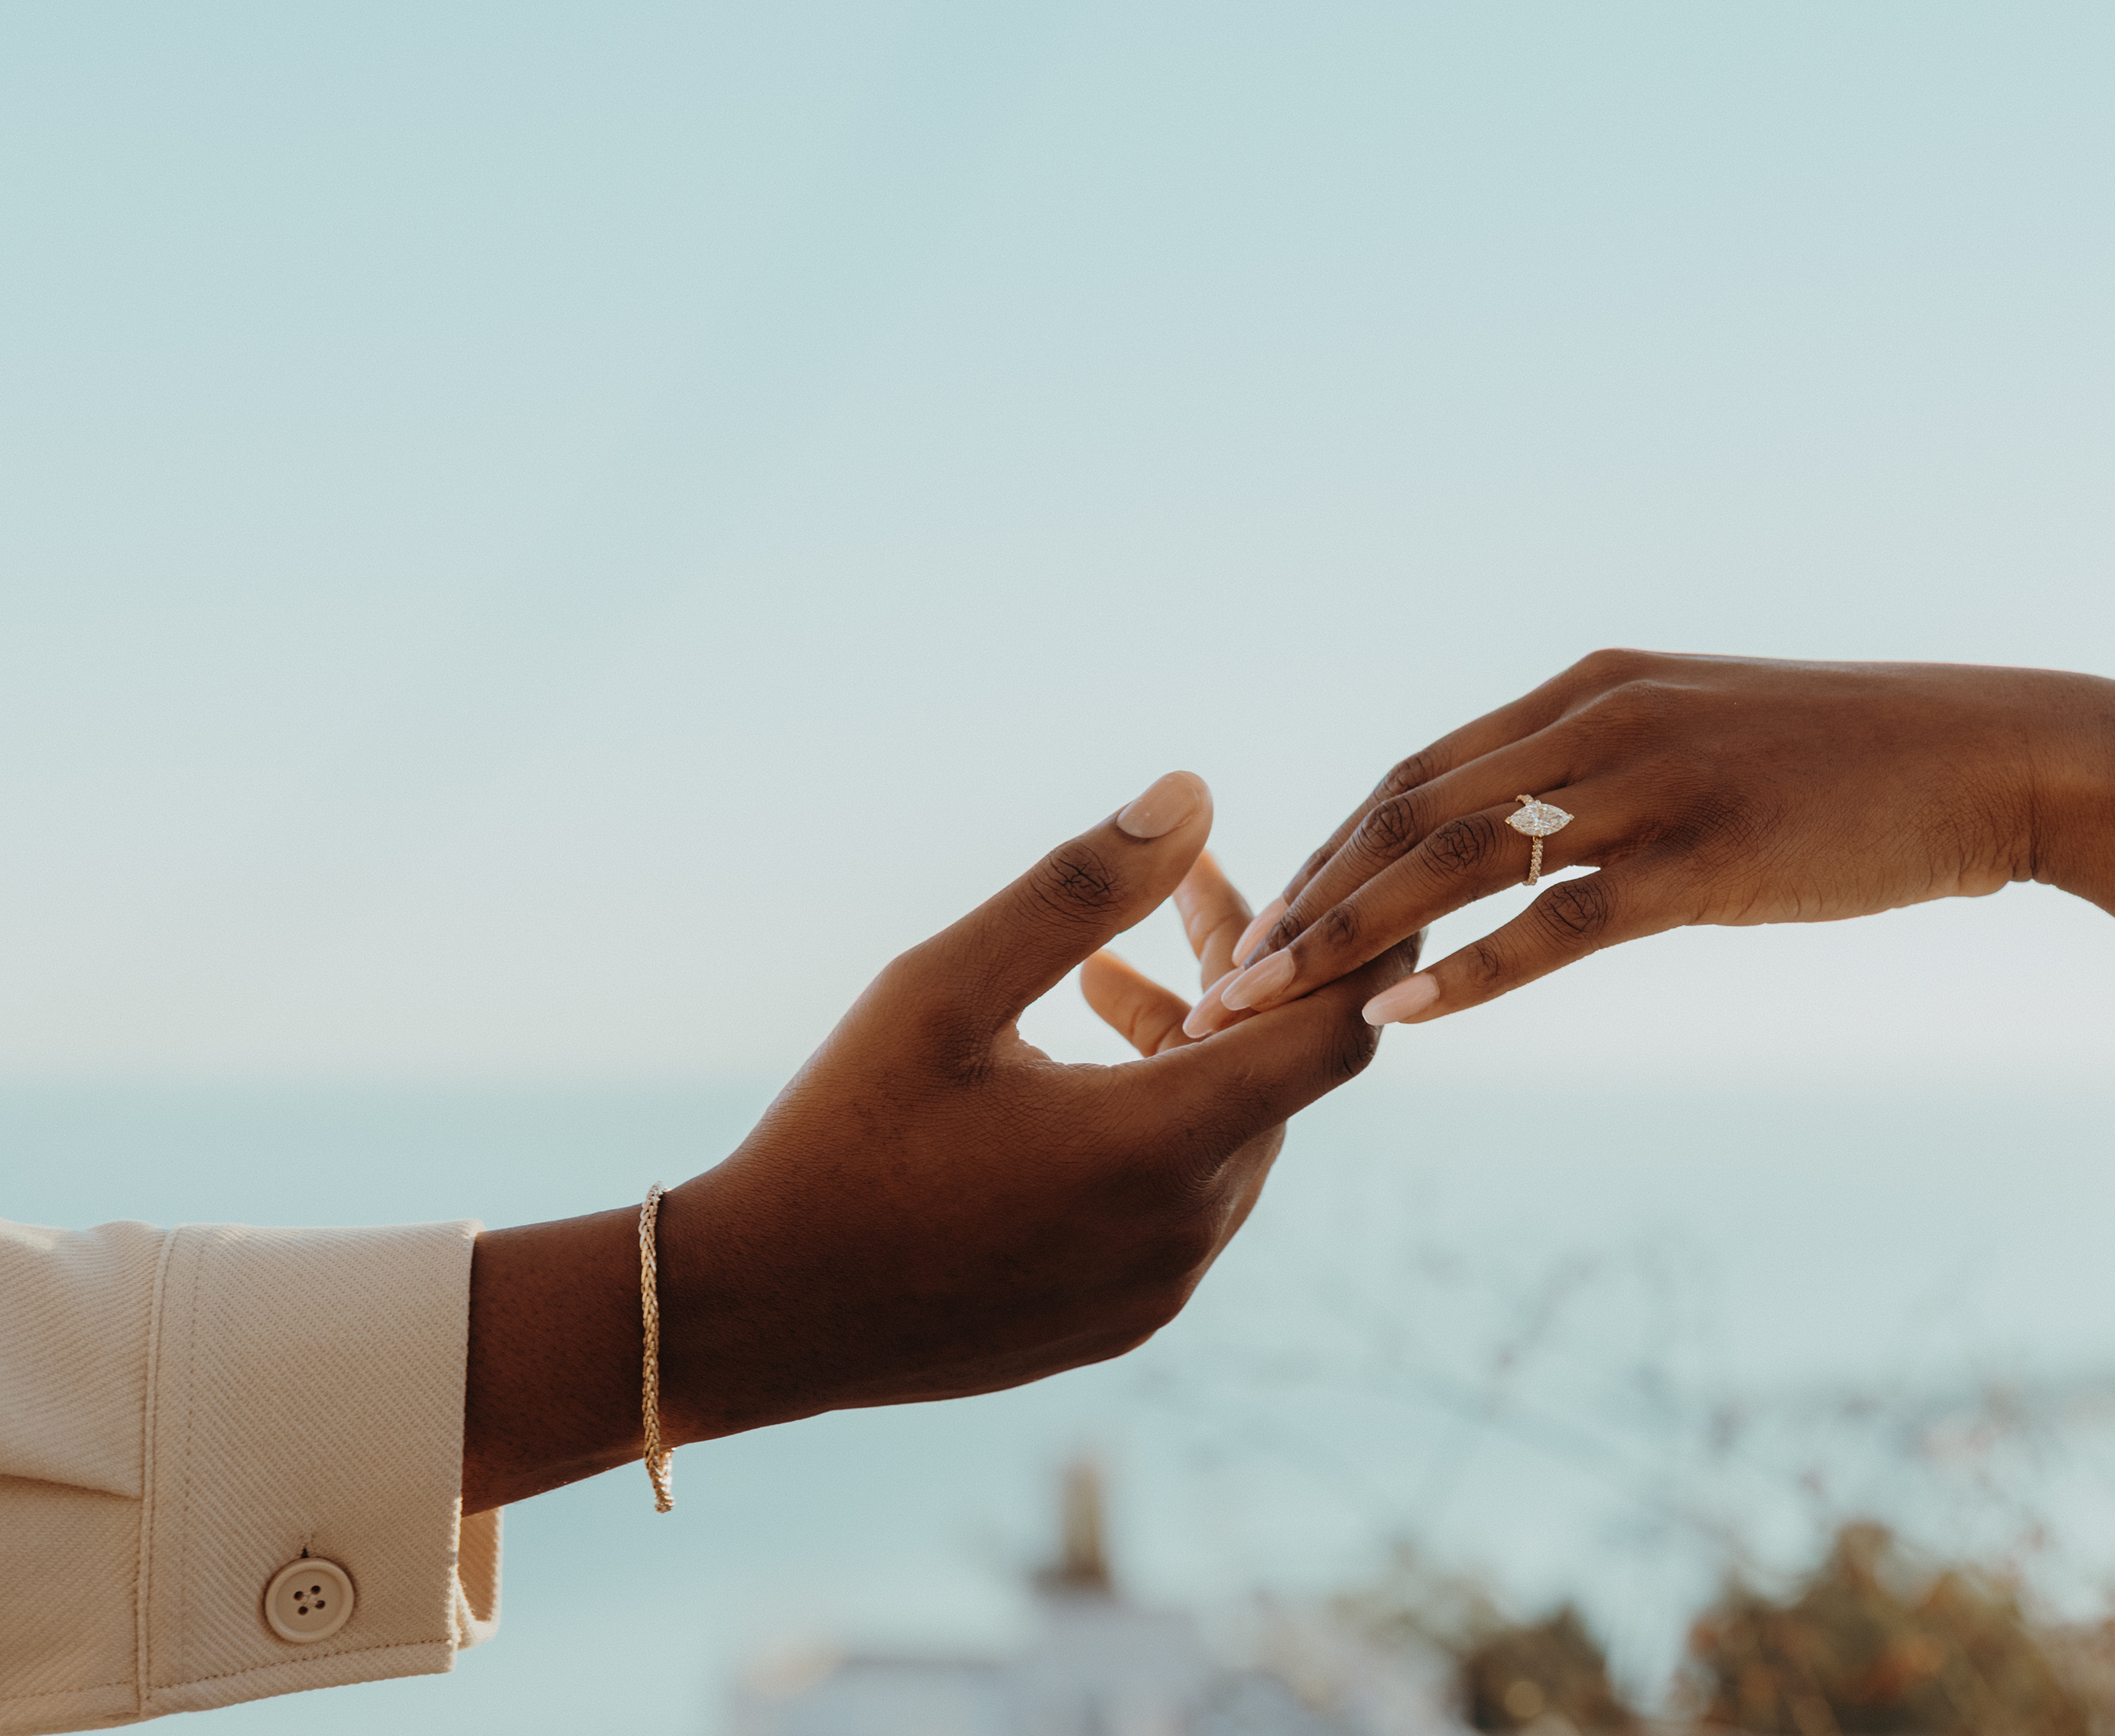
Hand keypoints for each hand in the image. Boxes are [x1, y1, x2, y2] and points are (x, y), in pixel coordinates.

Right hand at [462, 773, 1415, 1510]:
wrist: (752, 1316)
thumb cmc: (840, 1137)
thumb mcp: (944, 988)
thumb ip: (1080, 889)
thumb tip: (1194, 796)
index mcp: (1158, 1146)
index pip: (1339, 1034)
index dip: (1361, 950)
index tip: (1331, 880)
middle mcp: (1185, 1229)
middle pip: (1282, 1076)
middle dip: (1248, 978)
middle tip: (1179, 897)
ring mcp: (1159, 1286)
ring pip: (1236, 1139)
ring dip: (1197, 1052)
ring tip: (1098, 982)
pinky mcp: (1124, 1319)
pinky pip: (1188, 1203)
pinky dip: (1165, 1126)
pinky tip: (1072, 1080)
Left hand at [1177, 653, 2114, 1037]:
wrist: (1989, 757)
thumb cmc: (1851, 767)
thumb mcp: (1703, 748)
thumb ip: (1606, 782)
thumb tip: (1533, 850)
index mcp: (1589, 690)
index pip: (1420, 772)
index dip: (1332, 849)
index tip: (1263, 924)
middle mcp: (1599, 720)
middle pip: (1408, 810)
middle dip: (1305, 896)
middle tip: (1218, 983)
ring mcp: (1647, 783)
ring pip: (1457, 859)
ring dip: (1349, 935)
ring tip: (1266, 1007)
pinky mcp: (1702, 857)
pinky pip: (1557, 920)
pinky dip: (1470, 968)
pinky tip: (1402, 1016)